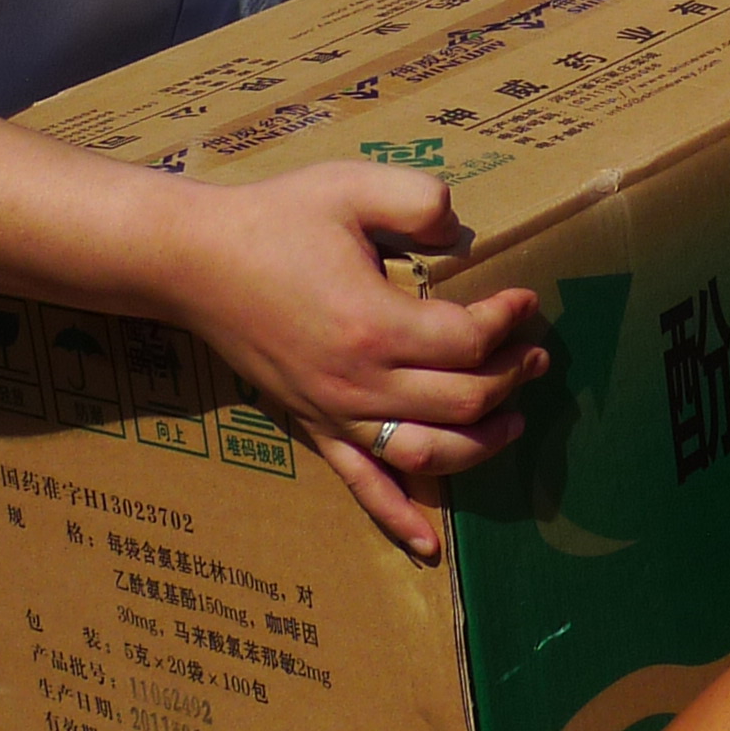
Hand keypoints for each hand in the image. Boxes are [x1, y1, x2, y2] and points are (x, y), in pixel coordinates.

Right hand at [169, 163, 548, 555]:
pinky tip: (429, 544)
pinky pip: (361, 483)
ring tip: (515, 422)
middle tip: (535, 354)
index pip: (469, 341)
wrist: (194, 261)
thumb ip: (420, 199)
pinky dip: (399, 517)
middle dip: (511, 378)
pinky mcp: (312, 425)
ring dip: (480, 445)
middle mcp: (359, 381)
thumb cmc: (274, 220)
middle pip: (462, 400)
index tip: (525, 300)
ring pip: (426, 453)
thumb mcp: (351, 186)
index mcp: (375, 324)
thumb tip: (463, 232)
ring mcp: (334, 412)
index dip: (508, 321)